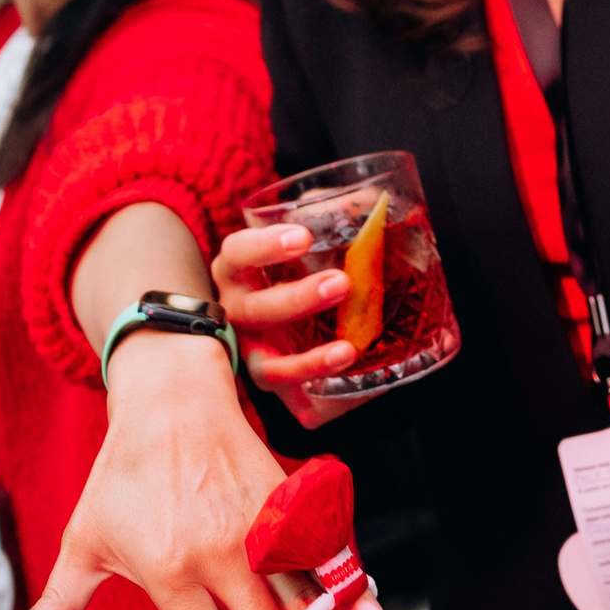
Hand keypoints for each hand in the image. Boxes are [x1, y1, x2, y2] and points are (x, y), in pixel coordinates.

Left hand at [0, 335, 388, 609]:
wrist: (170, 395)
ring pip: (311, 601)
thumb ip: (58, 600)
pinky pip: (325, 553)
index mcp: (170, 573)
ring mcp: (260, 527)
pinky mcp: (287, 501)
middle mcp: (221, 554)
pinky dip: (351, 587)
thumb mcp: (83, 537)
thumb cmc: (122, 473)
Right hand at [211, 225, 364, 430]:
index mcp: (237, 270)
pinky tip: (356, 387)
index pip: (238, 254)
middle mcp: (236, 314)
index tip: (303, 237)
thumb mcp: (308, 234)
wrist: (287, 314)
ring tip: (346, 350)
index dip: (265, 246)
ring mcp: (253, 354)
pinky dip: (323, 401)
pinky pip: (296, 406)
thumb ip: (333, 214)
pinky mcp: (279, 390)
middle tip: (341, 283)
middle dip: (296, 299)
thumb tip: (372, 203)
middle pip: (253, 311)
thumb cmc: (298, 266)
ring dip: (305, 363)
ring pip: (266, 369)